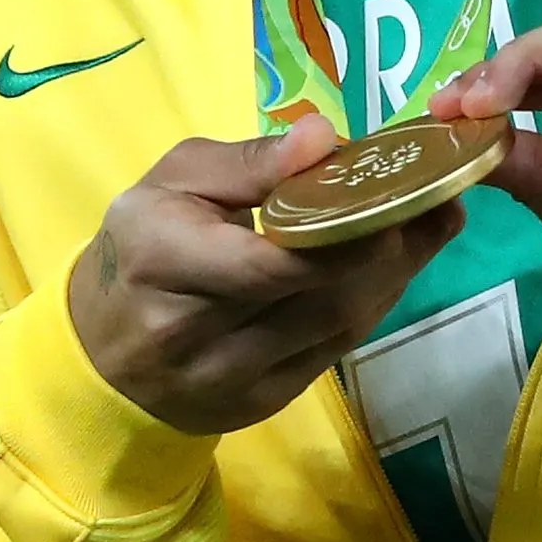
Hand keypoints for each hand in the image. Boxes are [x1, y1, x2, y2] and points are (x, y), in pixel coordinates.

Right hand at [69, 115, 468, 434]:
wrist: (102, 353)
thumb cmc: (140, 247)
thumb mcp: (172, 181)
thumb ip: (248, 161)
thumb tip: (324, 137)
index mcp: (160, 260)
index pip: (268, 261)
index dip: (343, 232)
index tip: (396, 188)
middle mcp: (193, 332)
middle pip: (318, 297)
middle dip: (389, 250)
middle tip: (438, 201)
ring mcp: (231, 379)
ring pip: (338, 329)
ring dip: (393, 278)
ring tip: (430, 228)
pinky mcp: (261, 404)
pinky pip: (334, 353)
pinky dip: (370, 308)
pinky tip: (391, 271)